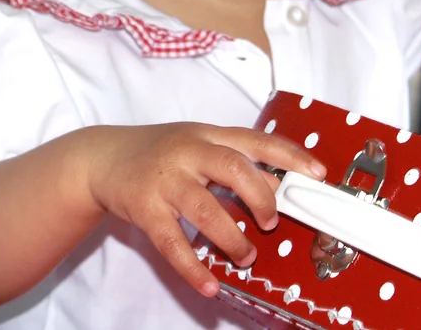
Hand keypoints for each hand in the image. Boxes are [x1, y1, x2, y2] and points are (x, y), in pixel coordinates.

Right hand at [83, 122, 325, 296]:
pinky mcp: (144, 209)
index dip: (290, 156)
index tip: (318, 173)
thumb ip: (236, 161)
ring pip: (204, 209)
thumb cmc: (161, 152)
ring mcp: (164, 180)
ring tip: (246, 256)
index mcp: (208, 135)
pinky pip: (172, 243)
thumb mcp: (199, 145)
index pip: (257, 140)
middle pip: (232, 168)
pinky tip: (209, 284)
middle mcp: (188, 152)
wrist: (102, 158)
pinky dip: (193, 267)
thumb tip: (277, 186)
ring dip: (231, 237)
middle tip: (271, 222)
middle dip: (260, 197)